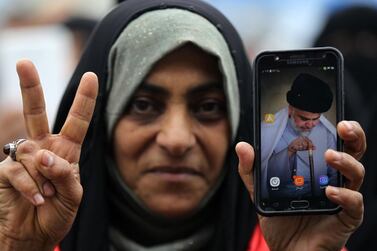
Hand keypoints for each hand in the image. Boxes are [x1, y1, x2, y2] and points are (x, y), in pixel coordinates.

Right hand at [0, 59, 97, 250]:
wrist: (34, 235)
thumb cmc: (58, 213)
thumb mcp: (73, 195)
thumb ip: (63, 173)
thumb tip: (43, 154)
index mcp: (66, 150)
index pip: (78, 121)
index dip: (85, 100)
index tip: (92, 76)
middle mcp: (43, 147)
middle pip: (37, 112)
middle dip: (30, 87)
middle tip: (24, 63)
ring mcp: (23, 157)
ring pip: (30, 151)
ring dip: (42, 176)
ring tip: (46, 195)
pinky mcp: (5, 170)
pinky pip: (17, 170)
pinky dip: (30, 187)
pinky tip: (36, 198)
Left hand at [236, 121, 365, 250]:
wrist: (286, 248)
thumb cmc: (281, 216)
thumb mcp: (262, 190)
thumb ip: (252, 169)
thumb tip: (242, 146)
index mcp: (319, 168)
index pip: (333, 142)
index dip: (337, 127)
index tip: (330, 112)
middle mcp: (335, 178)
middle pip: (353, 152)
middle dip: (354, 135)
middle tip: (343, 125)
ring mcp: (342, 197)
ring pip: (357, 173)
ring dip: (345, 161)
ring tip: (330, 156)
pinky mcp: (346, 218)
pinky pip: (354, 204)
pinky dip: (344, 194)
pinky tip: (330, 190)